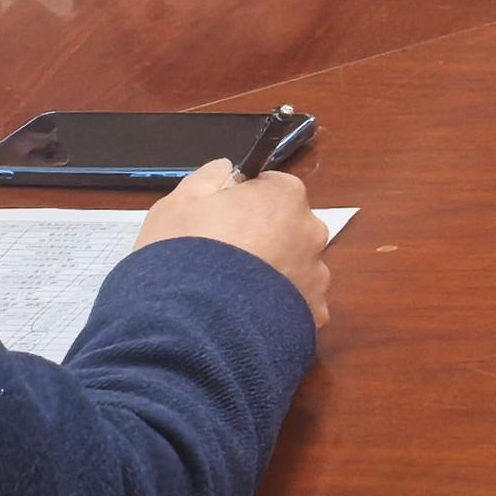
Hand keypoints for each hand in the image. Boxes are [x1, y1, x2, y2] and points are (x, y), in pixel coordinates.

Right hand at [137, 161, 332, 326]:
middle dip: (262, 239)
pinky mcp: (312, 315)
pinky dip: (276, 310)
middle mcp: (311, 232)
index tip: (220, 220)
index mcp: (284, 197)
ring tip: (231, 295)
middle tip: (223, 259)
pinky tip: (245, 317)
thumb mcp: (179, 203)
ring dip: (271, 276)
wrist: (193, 326)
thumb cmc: (186, 255)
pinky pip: (295, 306)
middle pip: (287, 228)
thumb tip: (226, 170)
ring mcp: (316, 276)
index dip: (243, 203)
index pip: (271, 188)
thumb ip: (209, 178)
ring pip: (293, 269)